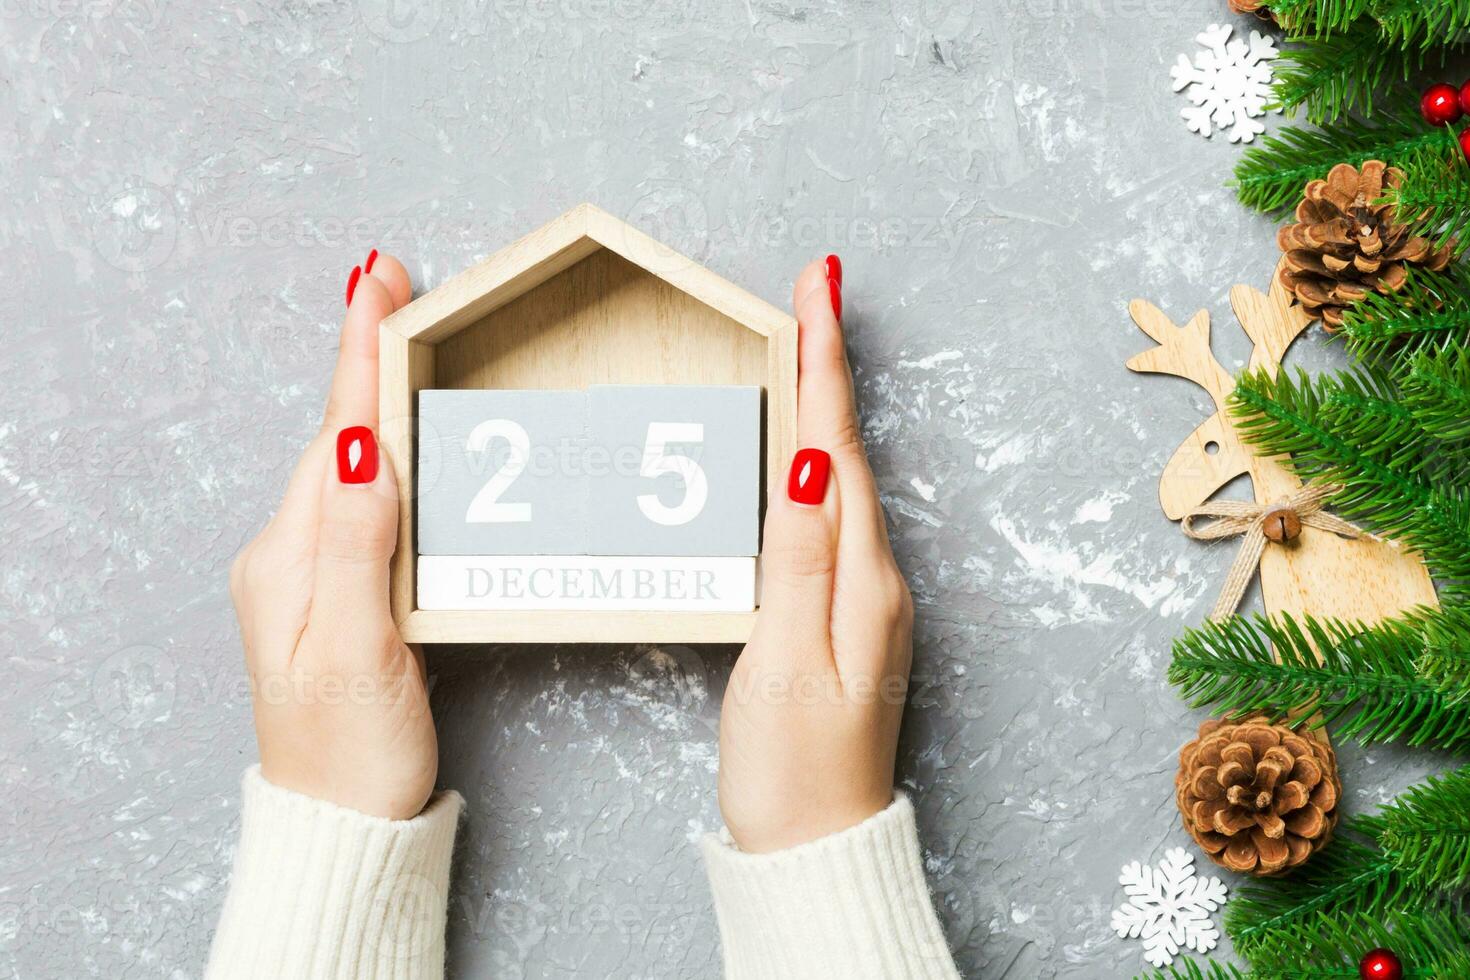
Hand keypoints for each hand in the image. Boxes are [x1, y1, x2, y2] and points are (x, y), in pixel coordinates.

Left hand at [229, 252, 436, 820]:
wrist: (345, 821)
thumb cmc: (351, 749)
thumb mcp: (358, 647)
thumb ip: (360, 544)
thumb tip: (366, 447)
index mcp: (290, 557)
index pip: (337, 435)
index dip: (360, 355)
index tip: (373, 280)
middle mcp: (292, 553)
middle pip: (339, 434)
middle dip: (364, 354)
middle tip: (388, 280)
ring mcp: (313, 571)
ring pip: (352, 462)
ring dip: (375, 394)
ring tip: (395, 330)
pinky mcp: (343, 591)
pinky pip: (365, 500)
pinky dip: (387, 450)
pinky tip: (401, 433)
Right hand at [717, 256, 914, 853]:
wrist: (817, 847)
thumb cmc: (792, 769)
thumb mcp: (784, 662)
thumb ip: (795, 562)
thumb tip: (807, 465)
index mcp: (858, 578)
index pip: (836, 448)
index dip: (824, 364)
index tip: (821, 286)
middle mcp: (875, 577)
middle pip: (847, 448)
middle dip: (830, 363)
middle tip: (818, 285)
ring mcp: (867, 596)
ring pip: (844, 476)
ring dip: (827, 404)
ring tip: (810, 340)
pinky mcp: (848, 615)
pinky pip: (836, 514)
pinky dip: (822, 459)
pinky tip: (808, 446)